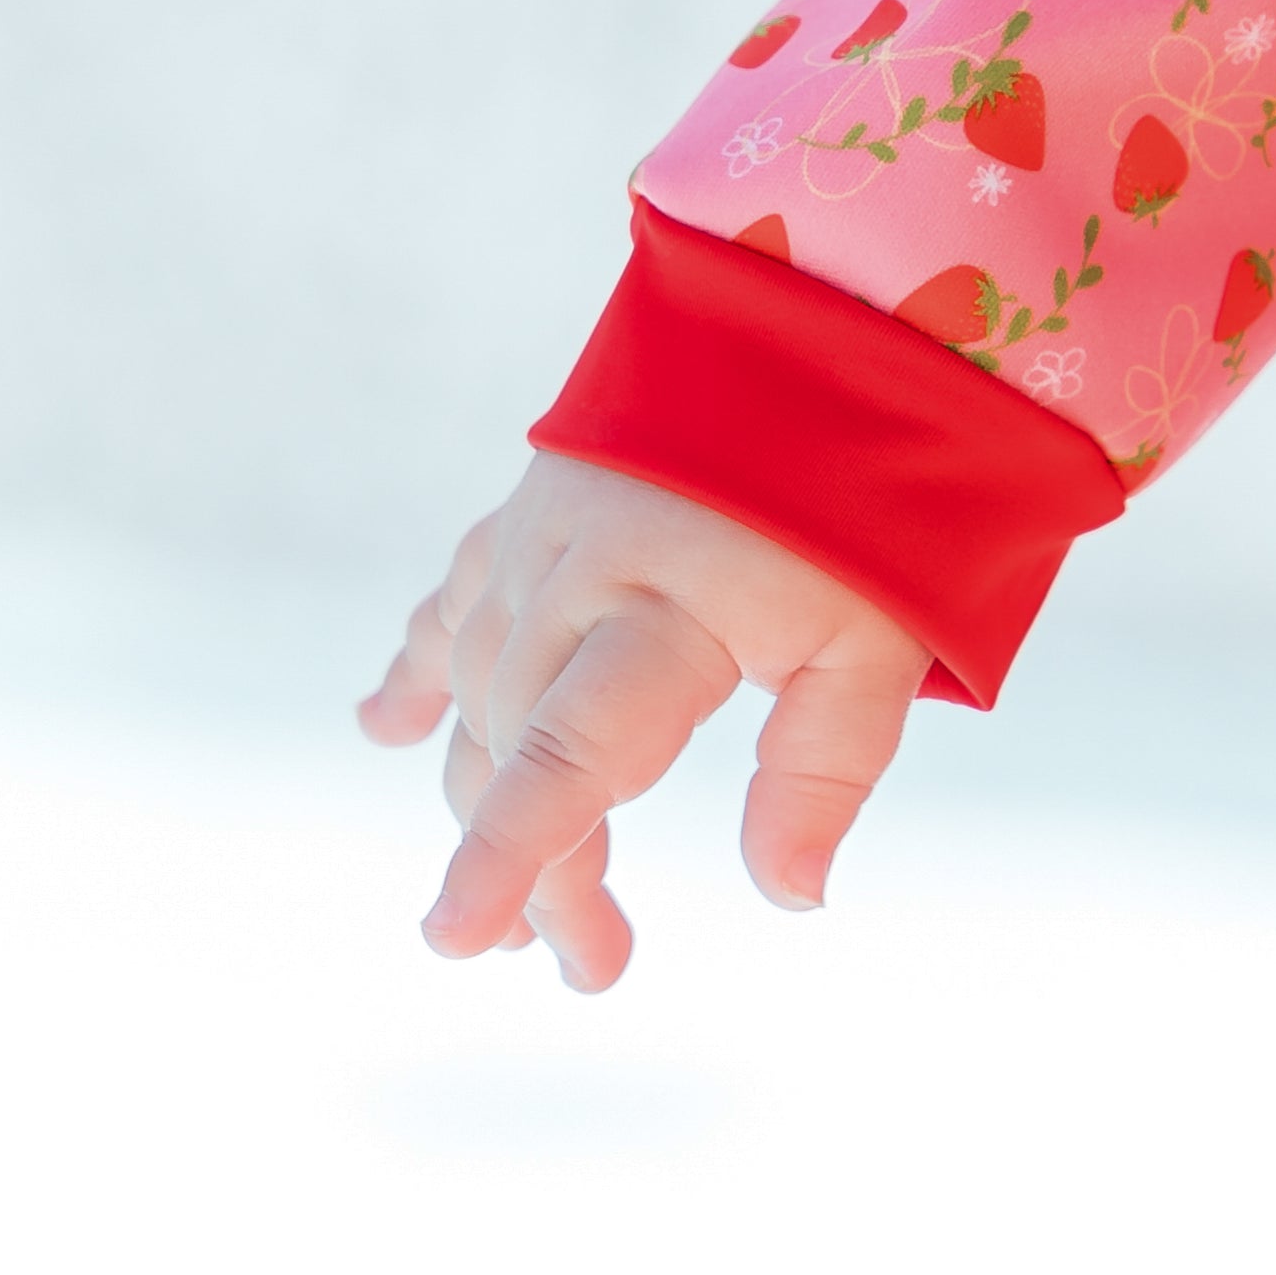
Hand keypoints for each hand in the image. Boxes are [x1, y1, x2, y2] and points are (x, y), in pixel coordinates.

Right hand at [355, 453, 932, 988]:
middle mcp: (575, 574)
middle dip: (541, 869)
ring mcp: (540, 536)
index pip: (569, 756)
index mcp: (665, 607)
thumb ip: (826, 767)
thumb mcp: (888, 635)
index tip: (458, 938)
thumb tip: (790, 895)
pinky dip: (425, 669)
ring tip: (519, 909)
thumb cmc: (883, 486)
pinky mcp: (535, 505)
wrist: (835, 311)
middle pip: (522, 747)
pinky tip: (387, 730)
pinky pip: (459, 601)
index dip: (514, 855)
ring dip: (488, 798)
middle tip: (589, 964)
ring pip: (484, 693)